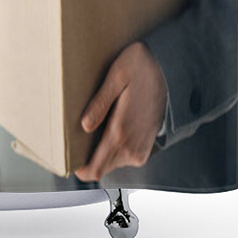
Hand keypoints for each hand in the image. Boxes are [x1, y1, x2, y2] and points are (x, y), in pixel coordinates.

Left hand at [74, 42, 167, 182]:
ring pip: (111, 163)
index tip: (68, 155)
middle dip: (87, 156)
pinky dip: (112, 147)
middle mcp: (132, 148)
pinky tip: (109, 126)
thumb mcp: (117, 76)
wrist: (169, 70)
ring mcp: (140, 150)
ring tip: (96, 123)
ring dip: (100, 150)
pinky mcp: (145, 148)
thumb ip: (100, 103)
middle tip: (78, 133)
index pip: (95, 169)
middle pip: (100, 168)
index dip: (79, 168)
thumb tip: (84, 126)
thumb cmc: (140, 68)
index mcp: (121, 132)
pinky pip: (122, 157)